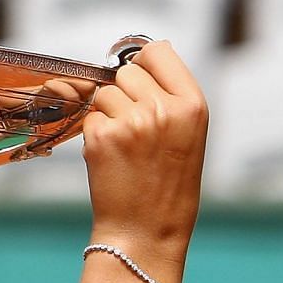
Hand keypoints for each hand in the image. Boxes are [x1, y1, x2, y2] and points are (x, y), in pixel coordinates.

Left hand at [82, 40, 207, 262]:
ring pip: (105, 93)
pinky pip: (90, 116)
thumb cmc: (169, 188)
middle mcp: (163, 109)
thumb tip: (141, 58)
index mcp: (193, 105)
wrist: (146, 232)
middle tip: (134, 127)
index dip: (144, 63)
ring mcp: (131, 122)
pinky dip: (95, 133)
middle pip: (127, 71)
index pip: (158, 51)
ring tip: (125, 146)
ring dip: (108, 113)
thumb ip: (172, 97)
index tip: (141, 78)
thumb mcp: (189, 136)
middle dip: (125, 92)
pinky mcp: (102, 137)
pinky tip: (111, 157)